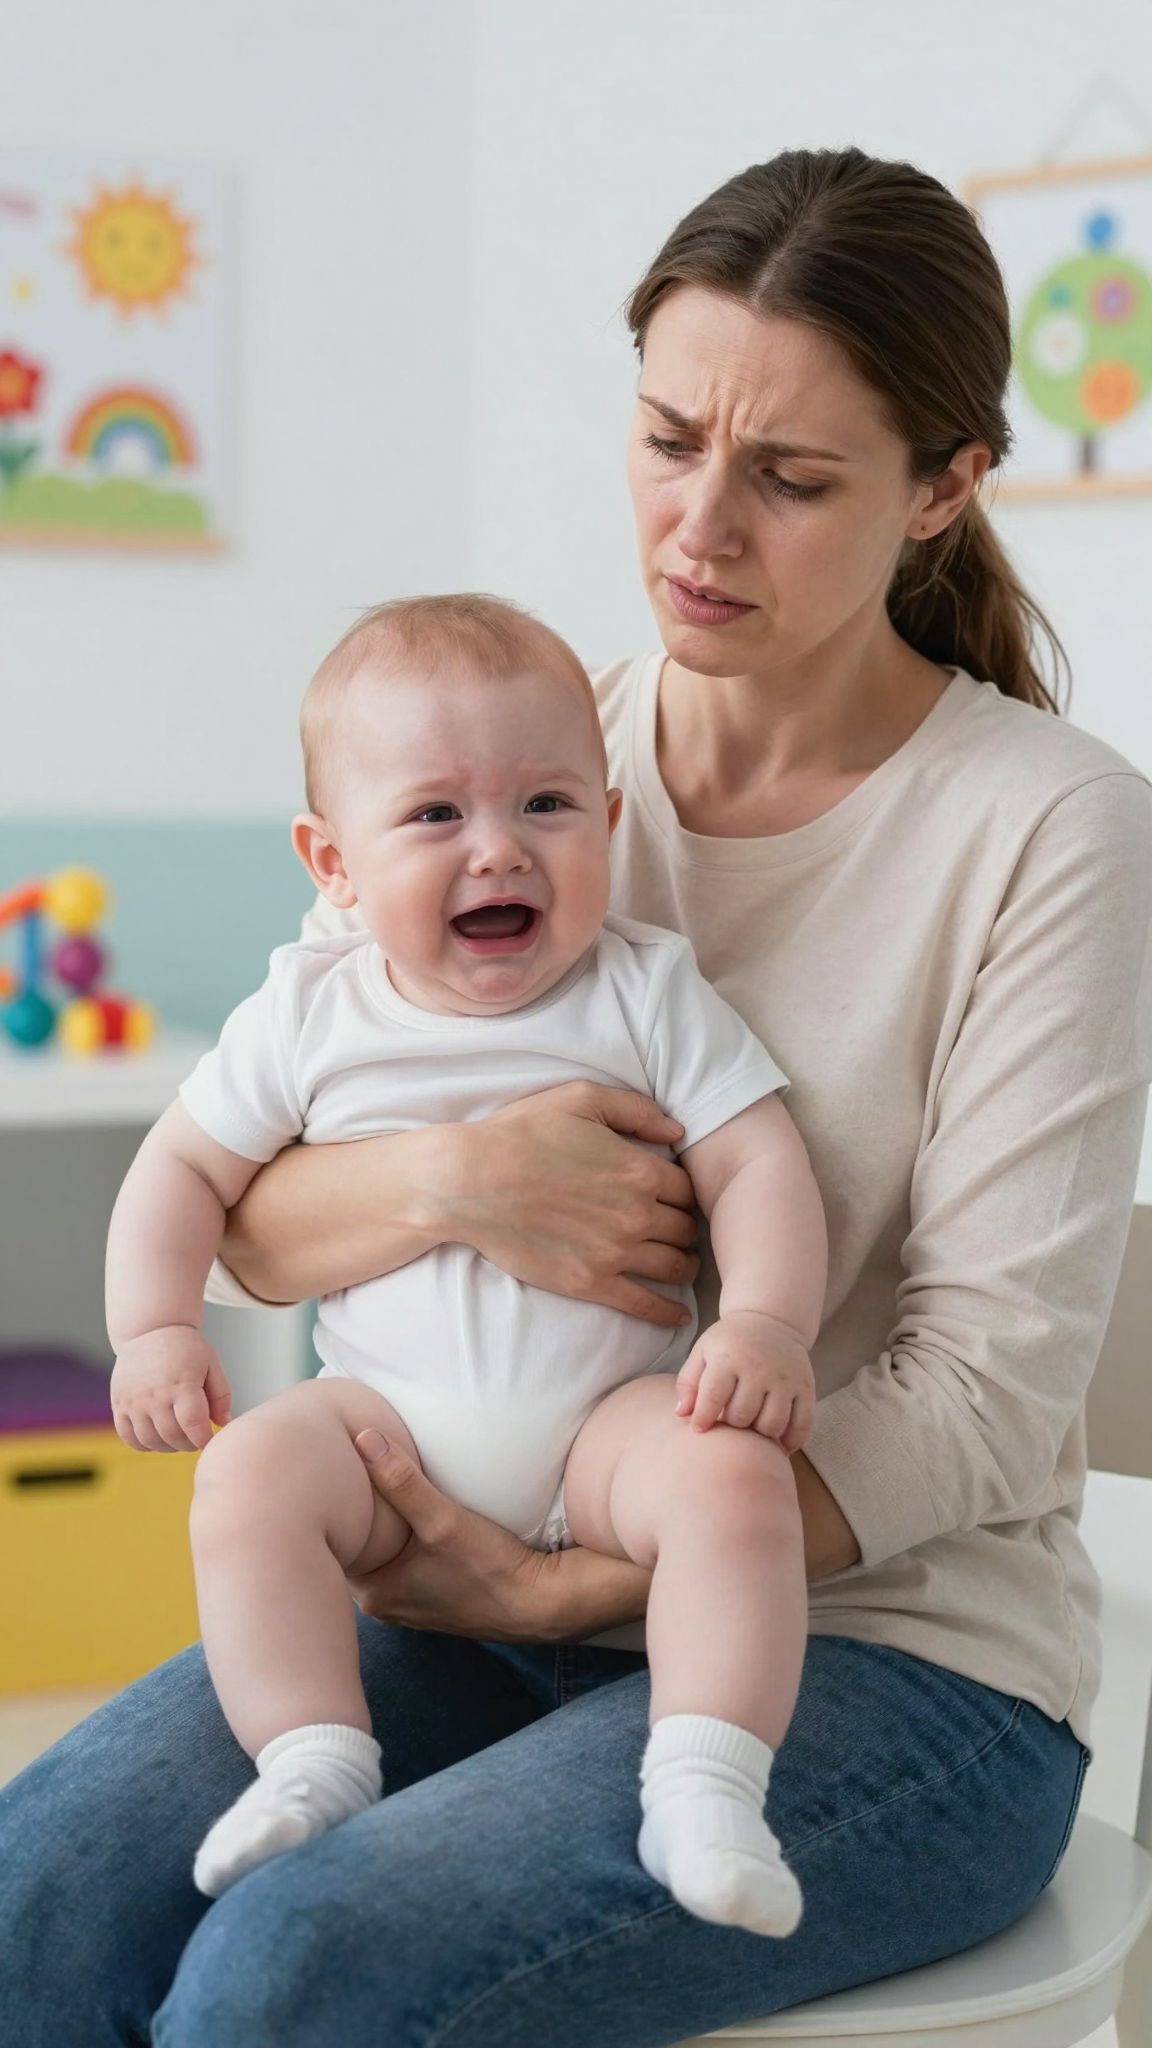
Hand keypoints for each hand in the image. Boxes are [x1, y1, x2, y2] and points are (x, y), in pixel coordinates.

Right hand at [110, 1326, 231, 1452]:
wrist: (149, 1330)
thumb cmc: (186, 1348)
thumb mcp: (211, 1364)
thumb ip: (221, 1395)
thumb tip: (224, 1424)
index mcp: (182, 1384)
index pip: (193, 1424)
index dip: (204, 1439)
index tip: (210, 1440)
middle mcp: (155, 1395)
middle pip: (173, 1437)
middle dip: (189, 1444)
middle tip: (195, 1437)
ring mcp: (134, 1401)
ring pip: (151, 1441)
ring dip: (168, 1447)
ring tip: (178, 1436)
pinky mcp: (119, 1404)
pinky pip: (129, 1437)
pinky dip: (144, 1444)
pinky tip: (157, 1436)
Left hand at [347, 1429, 554, 1640]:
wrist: (538, 1604)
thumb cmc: (490, 1568)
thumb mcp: (442, 1520)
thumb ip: (401, 1481)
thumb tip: (363, 1439)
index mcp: (373, 1593)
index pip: (333, 1545)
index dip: (333, 1510)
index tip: (334, 1476)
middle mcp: (384, 1604)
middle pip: (355, 1550)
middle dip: (356, 1516)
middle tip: (354, 1474)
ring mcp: (408, 1604)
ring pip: (379, 1557)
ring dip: (382, 1529)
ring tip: (379, 1489)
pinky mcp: (431, 1597)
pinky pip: (401, 1564)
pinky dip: (401, 1542)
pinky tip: (412, 1518)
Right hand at [462, 1083, 700, 1326]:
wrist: (471, 1181)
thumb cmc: (522, 1134)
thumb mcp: (580, 1098)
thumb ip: (636, 1110)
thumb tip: (677, 1133)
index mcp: (639, 1170)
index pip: (687, 1189)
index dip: (685, 1192)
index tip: (676, 1197)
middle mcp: (635, 1214)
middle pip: (685, 1228)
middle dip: (686, 1228)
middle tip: (681, 1230)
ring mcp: (614, 1253)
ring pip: (673, 1265)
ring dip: (684, 1265)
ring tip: (683, 1264)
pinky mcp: (589, 1283)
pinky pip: (643, 1303)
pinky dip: (667, 1311)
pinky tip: (678, 1314)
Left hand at [675, 1310, 814, 1451]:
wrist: (771, 1320)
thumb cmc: (731, 1342)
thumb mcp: (703, 1352)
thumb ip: (688, 1382)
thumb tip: (682, 1415)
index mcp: (729, 1358)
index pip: (713, 1398)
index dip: (703, 1419)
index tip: (699, 1428)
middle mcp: (760, 1368)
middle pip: (742, 1416)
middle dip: (732, 1424)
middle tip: (730, 1418)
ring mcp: (785, 1379)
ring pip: (772, 1425)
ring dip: (759, 1434)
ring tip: (752, 1426)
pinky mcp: (805, 1387)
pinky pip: (802, 1424)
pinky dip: (791, 1441)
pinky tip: (780, 1442)